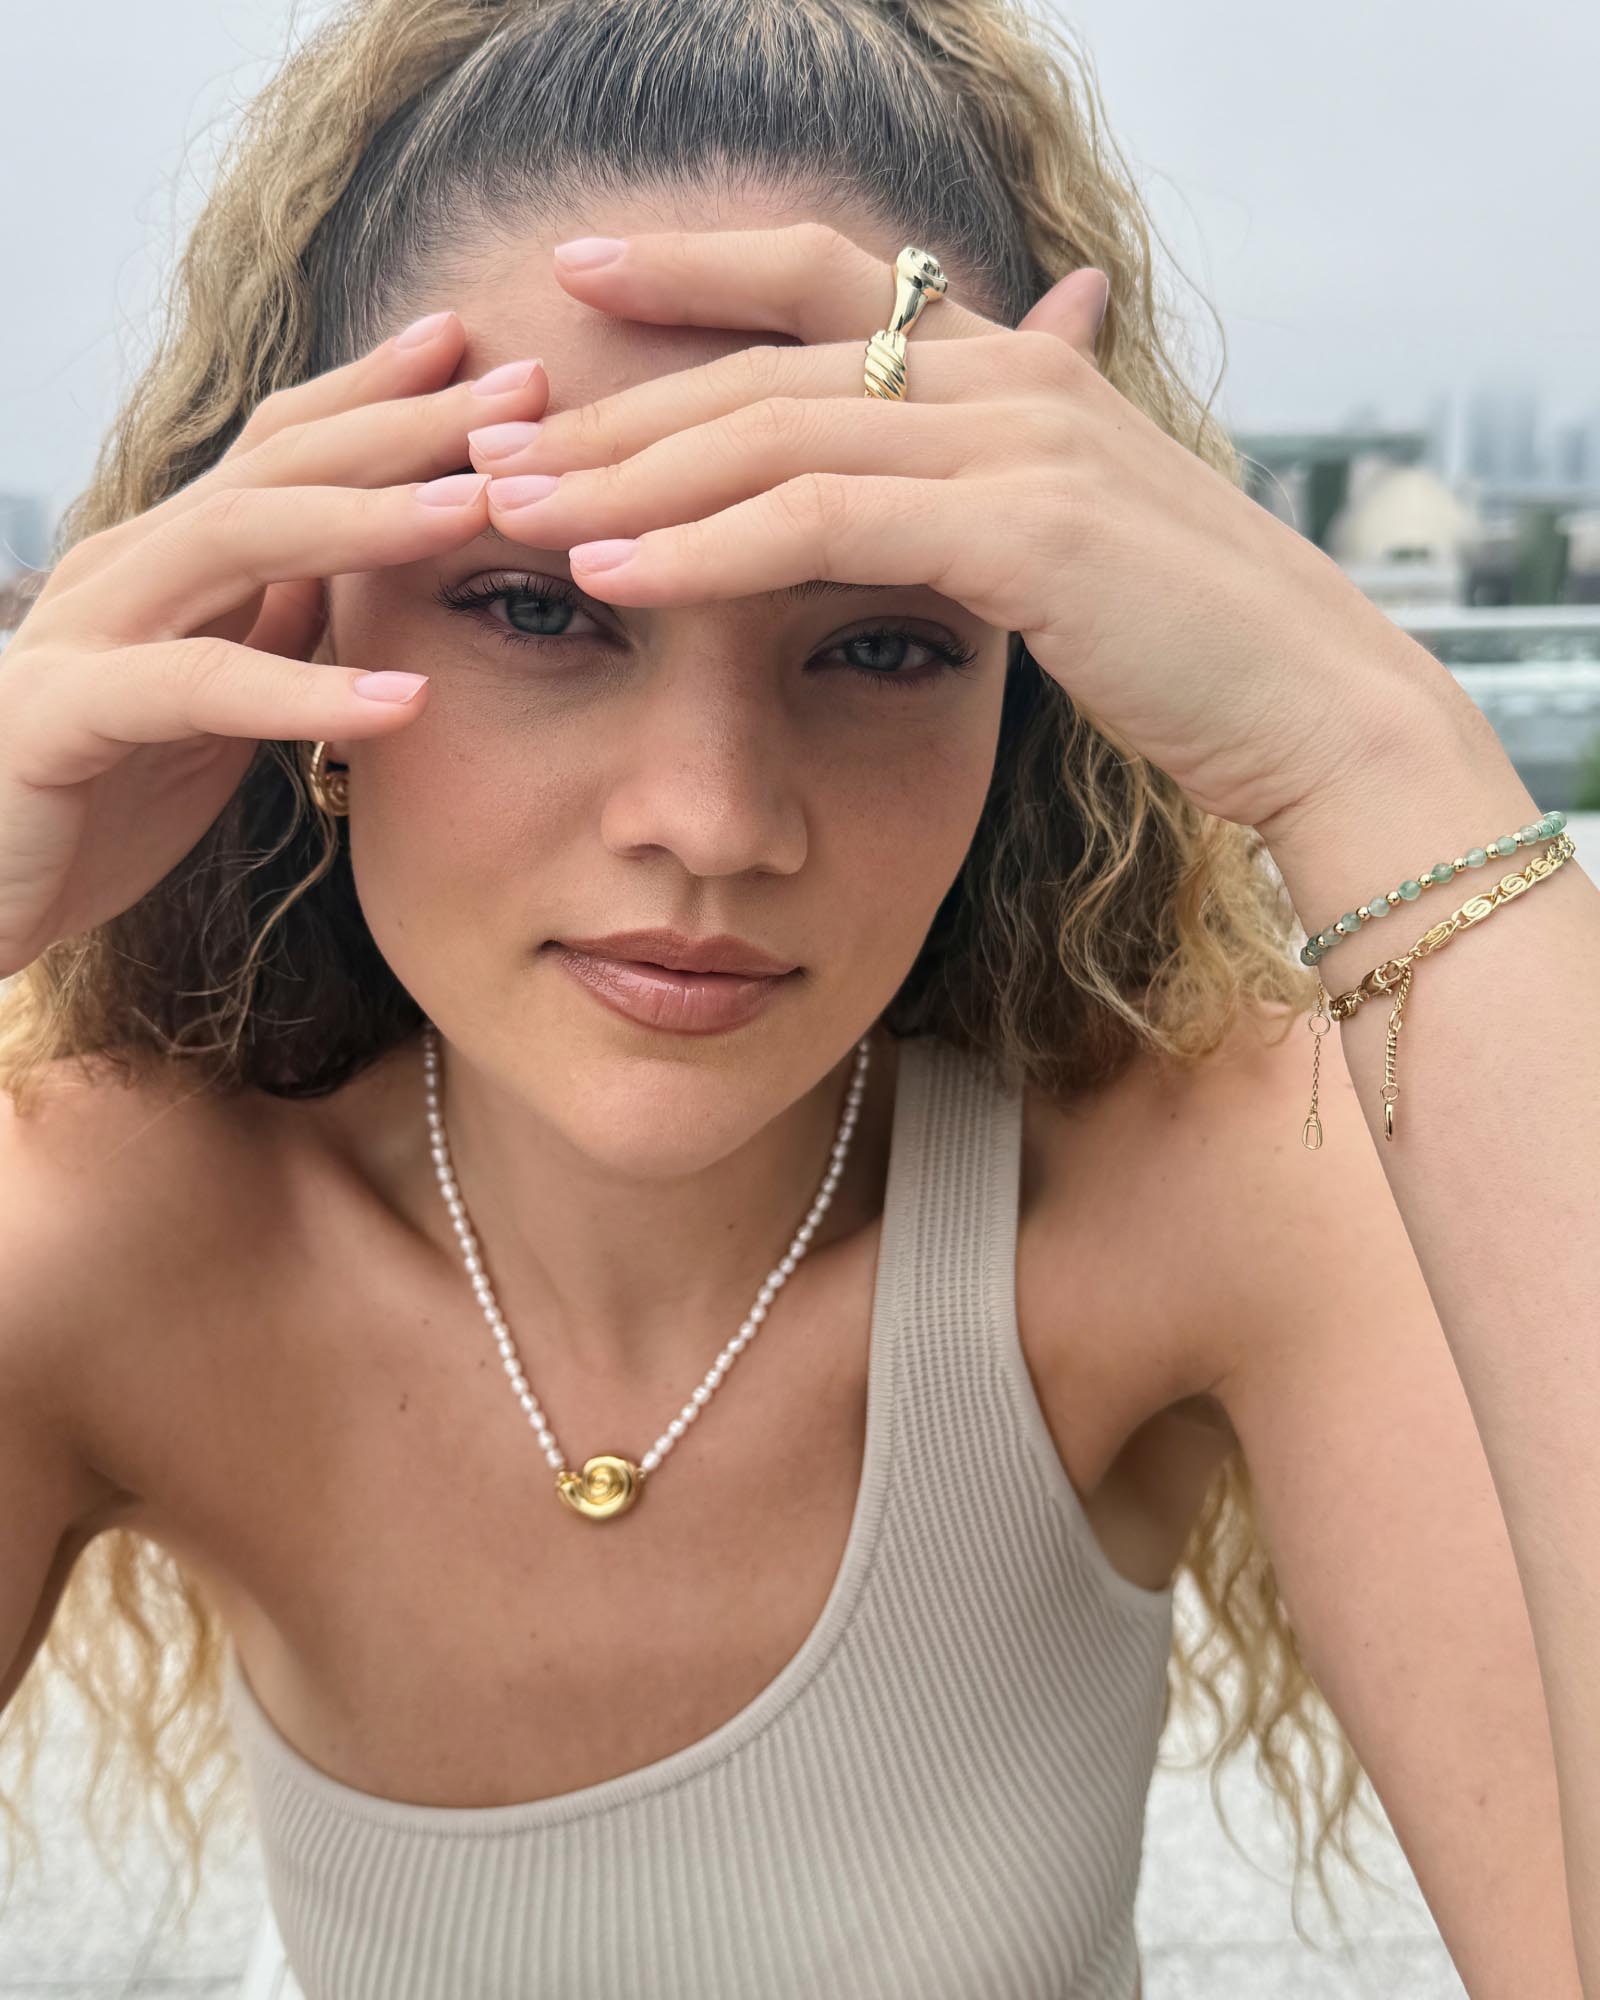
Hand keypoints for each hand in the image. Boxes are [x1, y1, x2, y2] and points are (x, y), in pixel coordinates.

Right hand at [0, 315, 542, 977]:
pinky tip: (402, 702)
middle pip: (275, 466)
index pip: (281, 448)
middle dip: (401, 425)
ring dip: (363, 520)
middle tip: (518, 393)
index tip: (485, 358)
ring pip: (233, 540)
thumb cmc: (99, 794)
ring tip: (474, 511)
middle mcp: (124, 569)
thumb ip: (276, 626)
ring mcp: (85, 633)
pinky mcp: (62, 718)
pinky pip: (195, 689)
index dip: (378, 394)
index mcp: (165, 558)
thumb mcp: (216, 699)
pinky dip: (302, 691)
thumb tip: (368, 573)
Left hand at [470, 221, 1450, 832]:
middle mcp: (1007, 375)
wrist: (1320, 710)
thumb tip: (917, 488)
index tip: (576, 276)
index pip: (822, 282)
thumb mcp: (1070, 544)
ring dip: (631, 471)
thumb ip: (982, 489)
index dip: (694, 268)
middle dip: (617, 398)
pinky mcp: (1022, 529)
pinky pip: (824, 522)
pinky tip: (613, 573)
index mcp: (1011, 368)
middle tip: (489, 433)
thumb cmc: (1193, 649)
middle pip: (765, 361)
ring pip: (775, 433)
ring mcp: (1017, 441)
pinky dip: (708, 547)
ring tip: (511, 505)